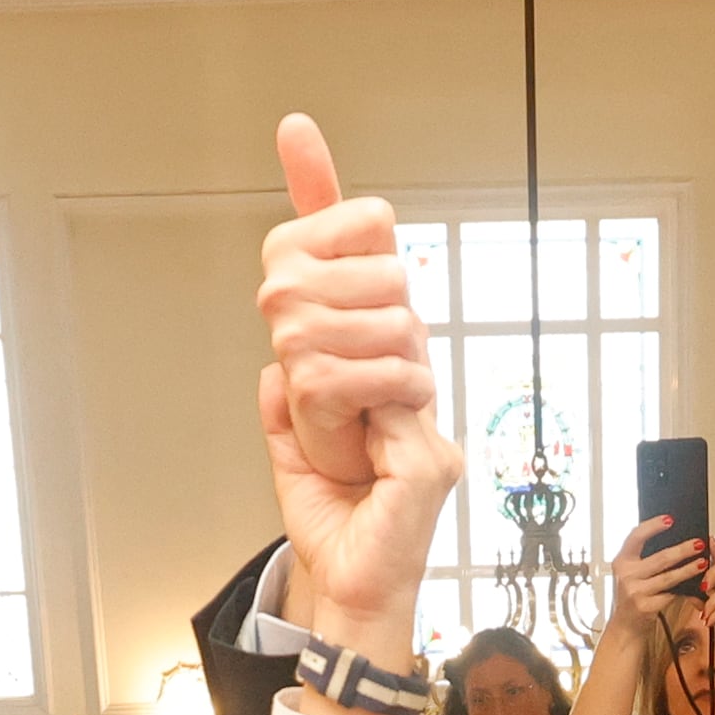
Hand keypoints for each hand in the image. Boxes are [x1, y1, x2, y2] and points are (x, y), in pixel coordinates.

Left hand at [255, 115, 457, 657]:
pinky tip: (357, 457)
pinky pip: (362, 392)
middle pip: (331, 292)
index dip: (321, 191)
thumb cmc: (332, 514)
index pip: (353, 258)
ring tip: (332, 443)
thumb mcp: (290, 435)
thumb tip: (283, 352)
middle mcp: (410, 360)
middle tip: (310, 413)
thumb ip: (287, 384)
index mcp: (376, 349)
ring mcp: (426, 399)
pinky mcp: (431, 445)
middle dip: (297, 347)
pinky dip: (336, 425)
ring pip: (338, 341)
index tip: (295, 128)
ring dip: (314, 399)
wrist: (353, 586)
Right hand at [603, 515, 712, 635]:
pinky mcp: (645, 607)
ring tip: (702, 562)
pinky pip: (671, 594)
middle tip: (699, 543)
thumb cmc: (634, 597)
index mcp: (621, 561)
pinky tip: (696, 584)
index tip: (670, 519)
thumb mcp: (632, 575)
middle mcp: (626, 575)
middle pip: (660, 558)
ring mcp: (635, 592)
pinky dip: (685, 589)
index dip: (653, 526)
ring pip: (669, 577)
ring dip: (689, 569)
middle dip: (683, 549)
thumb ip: (645, 559)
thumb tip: (676, 539)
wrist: (625, 627)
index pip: (635, 536)